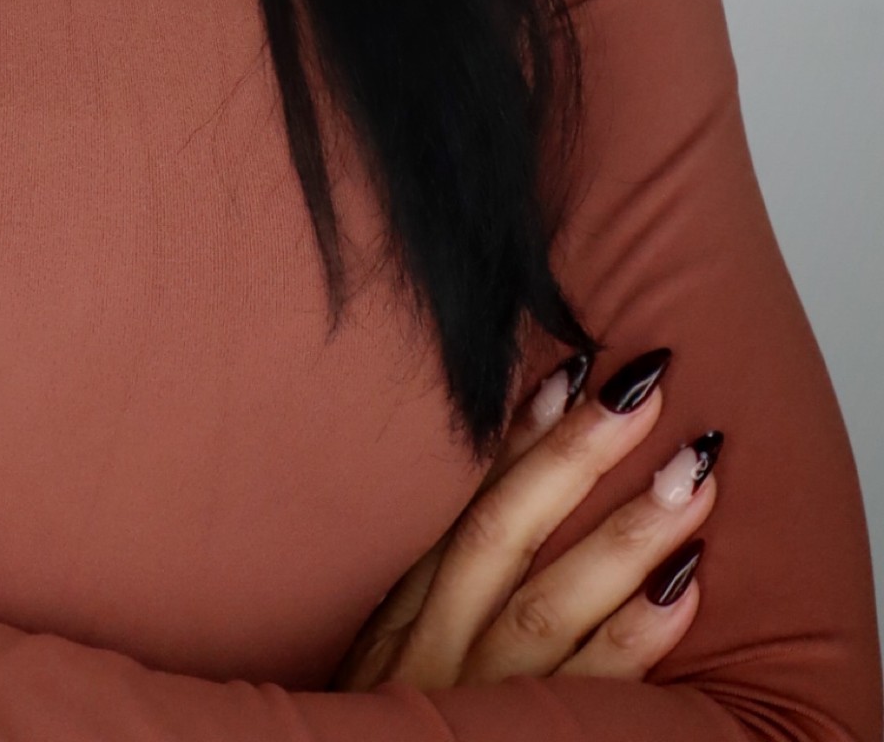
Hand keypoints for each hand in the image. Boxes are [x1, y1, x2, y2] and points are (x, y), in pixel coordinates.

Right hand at [335, 347, 719, 689]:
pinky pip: (589, 692)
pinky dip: (637, 639)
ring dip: (625, 534)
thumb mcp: (387, 650)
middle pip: (505, 532)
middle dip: (577, 456)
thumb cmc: (384, 725)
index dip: (518, 436)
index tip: (571, 369)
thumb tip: (508, 485)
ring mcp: (479, 698)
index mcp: (406, 609)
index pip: (467, 503)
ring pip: (553, 604)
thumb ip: (436, 580)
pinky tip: (683, 589)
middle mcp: (436, 644)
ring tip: (690, 476)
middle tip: (645, 388)